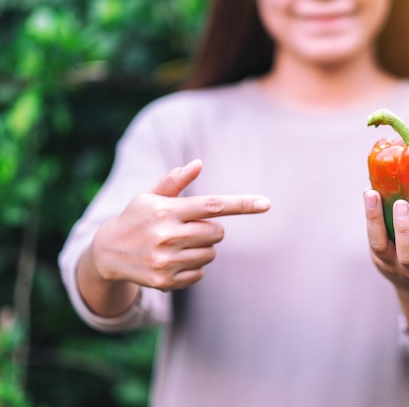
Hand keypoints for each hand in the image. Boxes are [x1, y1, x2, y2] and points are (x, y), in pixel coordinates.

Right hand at [91, 159, 270, 290]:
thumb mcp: (149, 195)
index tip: (266, 203)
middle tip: (189, 227)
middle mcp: (166, 235)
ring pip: (211, 254)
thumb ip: (175, 180)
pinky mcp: (165, 281)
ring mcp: (166, 261)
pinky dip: (194, 266)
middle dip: (210, 229)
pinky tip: (173, 260)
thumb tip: (198, 164)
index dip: (242, 204)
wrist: (106, 253)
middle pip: (217, 232)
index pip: (213, 206)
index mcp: (166, 210)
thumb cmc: (135, 217)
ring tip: (178, 243)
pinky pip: (200, 273)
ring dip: (203, 248)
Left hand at [363, 190, 408, 289]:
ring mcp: (393, 264)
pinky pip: (371, 237)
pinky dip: (370, 215)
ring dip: (376, 220)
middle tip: (402, 203)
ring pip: (380, 246)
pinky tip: (369, 193)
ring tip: (373, 194)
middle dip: (404, 230)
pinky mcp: (378, 257)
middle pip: (408, 255)